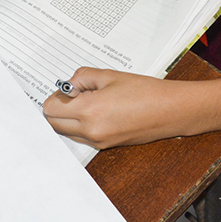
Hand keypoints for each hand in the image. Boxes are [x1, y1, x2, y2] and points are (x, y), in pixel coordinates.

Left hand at [42, 68, 197, 148]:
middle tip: (75, 94)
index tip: (66, 88)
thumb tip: (68, 86)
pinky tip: (98, 111)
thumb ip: (81, 78)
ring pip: (66, 132)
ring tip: (90, 101)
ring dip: (69, 118)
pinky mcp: (106, 146)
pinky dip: (81, 125)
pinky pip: (81, 137)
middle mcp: (91, 131)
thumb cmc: (144, 91)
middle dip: (58, 108)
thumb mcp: (108, 75)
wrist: (170, 111)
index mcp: (89, 111)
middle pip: (54, 124)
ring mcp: (98, 141)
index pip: (50, 109)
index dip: (56, 96)